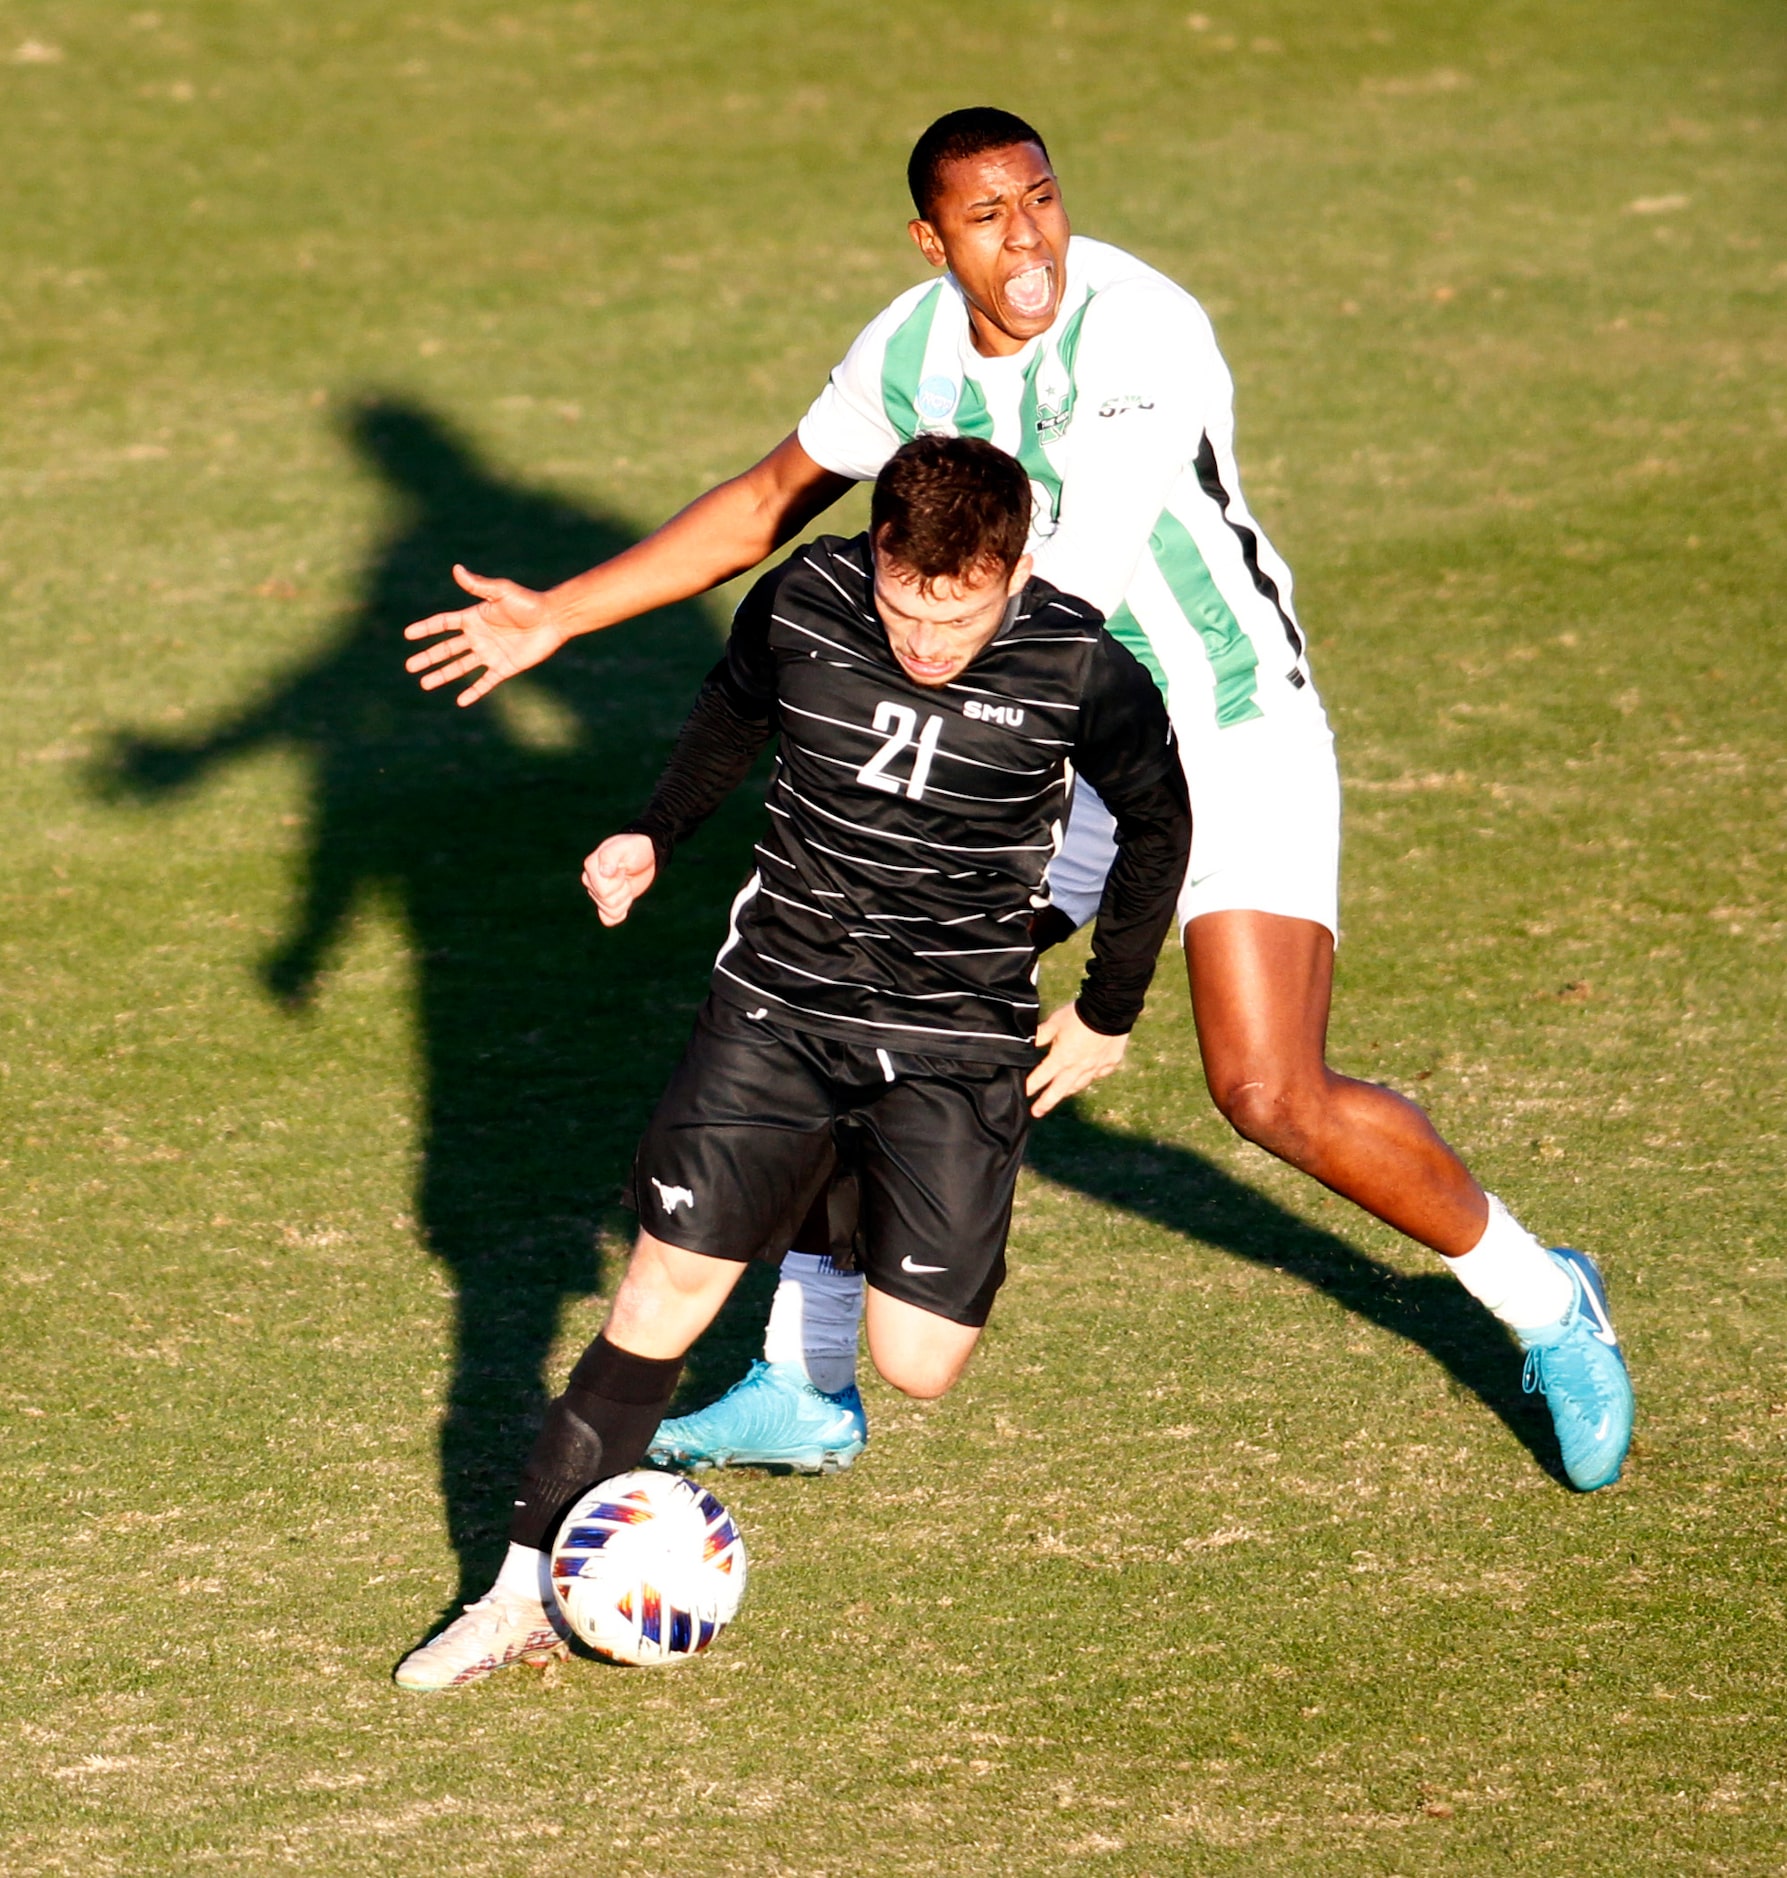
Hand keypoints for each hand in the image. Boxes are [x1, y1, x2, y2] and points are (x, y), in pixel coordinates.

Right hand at [403, 565, 569, 705]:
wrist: (553, 619)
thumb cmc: (528, 602)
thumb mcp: (501, 591)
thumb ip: (478, 585)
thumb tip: (456, 568)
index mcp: (474, 617)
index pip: (444, 624)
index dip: (426, 628)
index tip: (407, 634)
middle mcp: (479, 637)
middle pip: (447, 649)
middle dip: (428, 658)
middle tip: (409, 667)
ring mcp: (490, 654)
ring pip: (460, 667)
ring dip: (442, 675)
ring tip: (424, 684)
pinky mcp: (505, 668)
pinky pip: (485, 682)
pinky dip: (473, 692)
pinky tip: (460, 701)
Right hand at [582, 833, 656, 925]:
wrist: (646, 856)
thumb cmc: (633, 849)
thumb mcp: (623, 847)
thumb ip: (610, 856)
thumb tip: (604, 872)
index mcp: (590, 867)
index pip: (603, 891)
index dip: (618, 881)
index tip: (622, 867)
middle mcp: (590, 881)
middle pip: (607, 902)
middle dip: (623, 890)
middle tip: (625, 875)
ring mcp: (597, 894)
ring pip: (611, 911)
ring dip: (625, 899)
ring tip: (626, 883)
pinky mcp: (607, 903)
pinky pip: (609, 920)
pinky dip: (621, 912)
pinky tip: (626, 899)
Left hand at [1025, 1003, 1128, 1117]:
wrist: (1110, 1009)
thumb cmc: (1079, 1014)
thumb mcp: (1054, 1022)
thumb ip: (1040, 1035)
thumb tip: (1026, 1043)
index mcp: (1062, 1058)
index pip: (1041, 1077)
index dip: (1030, 1086)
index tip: (1022, 1094)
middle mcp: (1078, 1068)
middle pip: (1059, 1090)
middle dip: (1045, 1103)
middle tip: (1036, 1113)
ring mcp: (1096, 1068)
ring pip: (1079, 1085)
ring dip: (1067, 1091)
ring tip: (1060, 1094)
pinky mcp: (1110, 1064)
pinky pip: (1098, 1074)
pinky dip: (1090, 1076)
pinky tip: (1087, 1075)